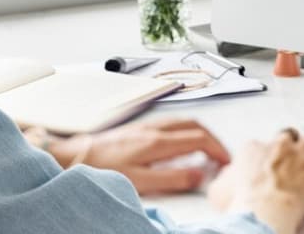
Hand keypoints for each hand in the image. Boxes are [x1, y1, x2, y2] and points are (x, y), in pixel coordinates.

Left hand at [27, 118, 230, 194]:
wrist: (77, 155)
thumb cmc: (104, 168)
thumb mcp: (140, 181)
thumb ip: (172, 177)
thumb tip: (199, 174)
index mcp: (158, 141)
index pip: (200, 138)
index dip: (218, 150)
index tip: (226, 162)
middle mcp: (155, 128)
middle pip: (196, 126)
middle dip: (214, 139)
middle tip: (222, 156)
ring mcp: (148, 125)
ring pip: (185, 122)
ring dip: (201, 133)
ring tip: (208, 149)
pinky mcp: (140, 127)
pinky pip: (173, 123)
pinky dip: (187, 131)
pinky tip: (183, 143)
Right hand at [207, 129, 303, 233]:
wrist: (262, 213)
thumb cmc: (242, 203)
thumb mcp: (219, 190)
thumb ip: (224, 178)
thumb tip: (225, 178)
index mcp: (253, 148)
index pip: (259, 145)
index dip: (264, 158)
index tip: (264, 169)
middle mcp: (277, 145)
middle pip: (287, 137)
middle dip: (288, 148)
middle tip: (287, 164)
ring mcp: (299, 155)